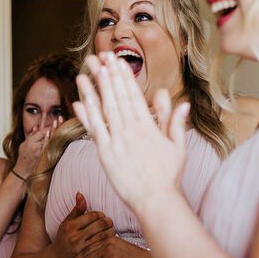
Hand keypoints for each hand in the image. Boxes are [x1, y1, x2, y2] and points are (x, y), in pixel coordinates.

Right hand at [15, 116, 61, 175]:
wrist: (24, 170)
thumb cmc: (23, 156)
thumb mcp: (24, 144)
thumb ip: (31, 135)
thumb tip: (37, 126)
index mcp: (30, 143)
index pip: (42, 133)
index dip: (49, 127)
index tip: (54, 122)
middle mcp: (36, 148)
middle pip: (48, 136)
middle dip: (55, 128)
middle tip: (60, 121)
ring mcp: (42, 154)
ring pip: (51, 143)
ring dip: (57, 135)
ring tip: (62, 128)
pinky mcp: (45, 158)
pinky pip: (52, 149)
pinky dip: (56, 144)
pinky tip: (60, 140)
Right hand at [48, 192, 112, 257]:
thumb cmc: (64, 237)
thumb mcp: (67, 222)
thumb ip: (76, 209)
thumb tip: (80, 193)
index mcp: (70, 226)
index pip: (92, 215)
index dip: (100, 214)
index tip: (102, 215)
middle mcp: (76, 237)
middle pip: (100, 225)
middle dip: (107, 221)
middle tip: (109, 221)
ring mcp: (82, 248)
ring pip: (103, 236)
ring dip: (110, 230)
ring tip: (111, 228)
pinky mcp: (88, 257)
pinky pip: (103, 246)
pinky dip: (109, 240)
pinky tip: (110, 238)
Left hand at [71, 52, 188, 210]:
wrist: (155, 200)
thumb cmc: (168, 175)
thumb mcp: (177, 146)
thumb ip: (174, 121)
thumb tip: (180, 101)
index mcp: (147, 126)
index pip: (133, 95)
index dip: (124, 76)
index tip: (118, 61)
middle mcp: (130, 130)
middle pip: (116, 97)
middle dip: (108, 75)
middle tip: (101, 56)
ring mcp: (116, 141)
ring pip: (103, 110)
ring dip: (93, 89)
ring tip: (86, 72)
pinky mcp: (105, 154)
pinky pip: (93, 131)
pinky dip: (85, 115)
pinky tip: (78, 101)